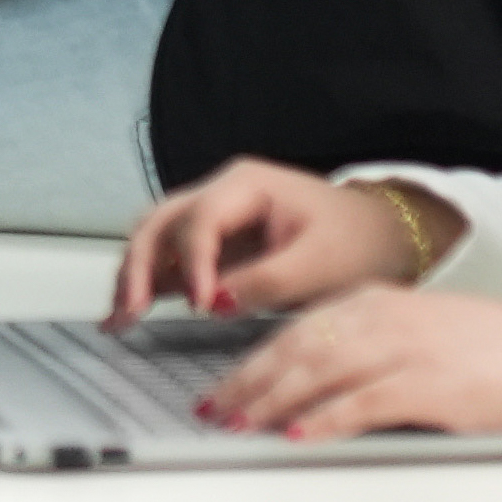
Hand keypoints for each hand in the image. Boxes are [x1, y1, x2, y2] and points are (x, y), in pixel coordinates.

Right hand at [113, 159, 423, 325]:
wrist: (381, 234)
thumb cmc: (358, 240)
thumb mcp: (321, 263)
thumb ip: (267, 281)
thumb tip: (215, 303)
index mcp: (247, 184)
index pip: (201, 219)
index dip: (193, 262)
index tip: (199, 303)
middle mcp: (221, 194)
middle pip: (159, 221)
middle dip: (138, 265)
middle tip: (129, 309)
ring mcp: (214, 220)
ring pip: (154, 239)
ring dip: (134, 276)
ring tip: (119, 318)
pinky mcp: (214, 248)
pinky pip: (168, 261)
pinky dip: (146, 285)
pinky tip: (124, 313)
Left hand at [200, 289, 501, 455]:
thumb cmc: (494, 349)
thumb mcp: (420, 330)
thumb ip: (369, 345)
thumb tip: (319, 379)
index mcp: (377, 301)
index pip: (297, 327)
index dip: (252, 357)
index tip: (223, 383)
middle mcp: (382, 319)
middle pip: (295, 348)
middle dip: (247, 380)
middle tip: (214, 407)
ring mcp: (402, 350)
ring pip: (317, 371)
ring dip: (272, 399)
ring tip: (241, 423)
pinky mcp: (425, 384)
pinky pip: (361, 402)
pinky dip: (325, 418)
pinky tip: (298, 433)